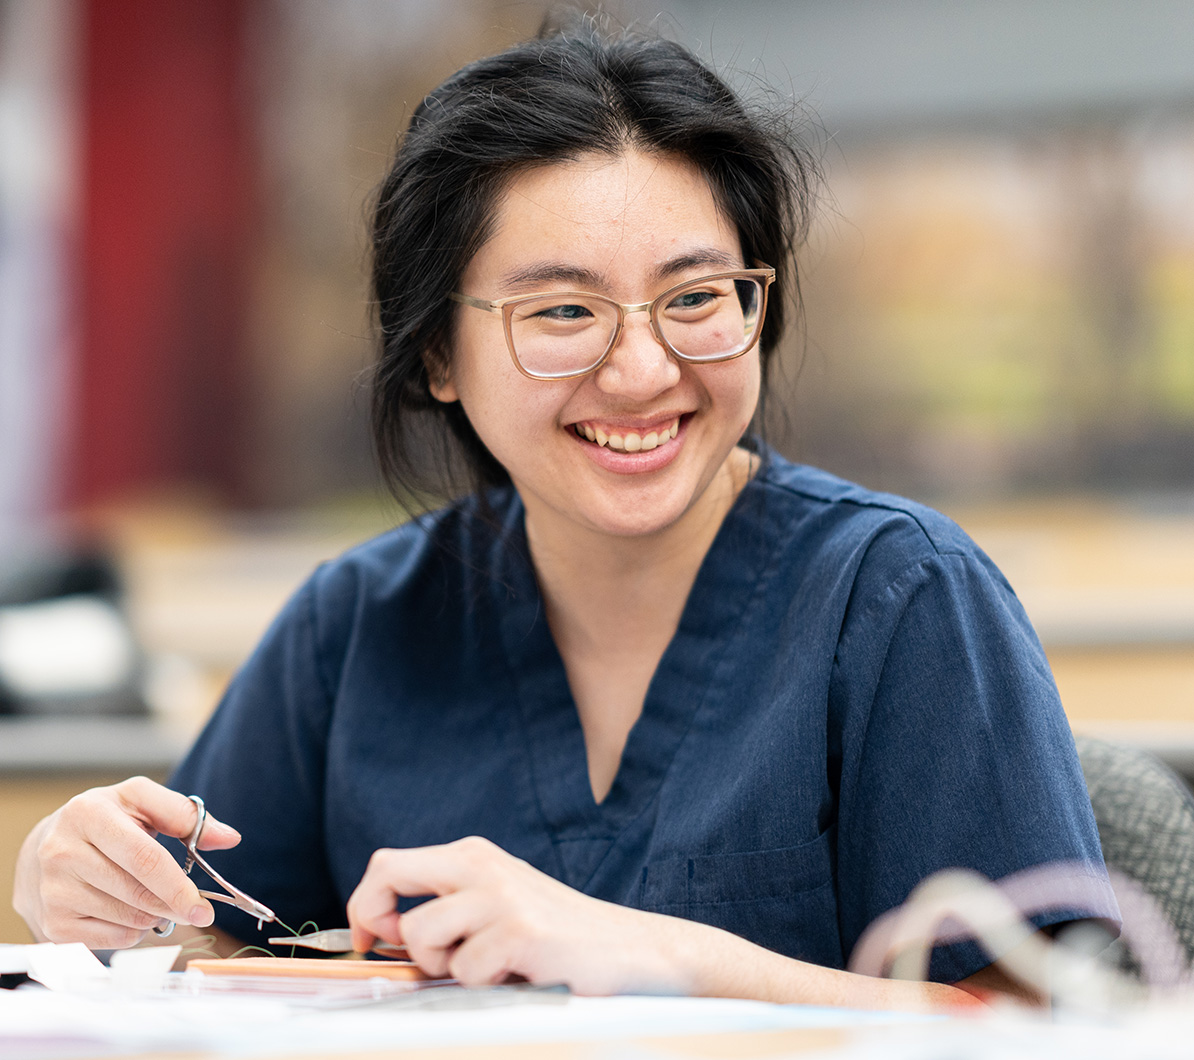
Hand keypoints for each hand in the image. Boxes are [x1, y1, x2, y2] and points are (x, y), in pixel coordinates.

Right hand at [13, 776, 240, 948]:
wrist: (44, 849)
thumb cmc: (107, 821)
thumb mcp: (141, 801)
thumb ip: (186, 815)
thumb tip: (230, 838)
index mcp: (89, 813)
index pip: (144, 858)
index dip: (179, 886)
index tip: (205, 907)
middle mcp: (63, 852)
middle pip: (138, 894)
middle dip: (175, 906)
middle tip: (197, 910)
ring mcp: (53, 892)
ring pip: (129, 919)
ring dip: (154, 916)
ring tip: (151, 896)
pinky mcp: (52, 925)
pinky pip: (113, 940)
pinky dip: (133, 931)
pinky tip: (126, 910)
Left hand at [347, 836, 700, 994]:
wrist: (633, 952)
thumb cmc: (558, 940)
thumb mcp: (498, 905)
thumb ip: (449, 908)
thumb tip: (379, 934)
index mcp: (473, 855)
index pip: (390, 863)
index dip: (365, 904)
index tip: (367, 940)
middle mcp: (481, 864)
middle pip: (389, 873)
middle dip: (374, 918)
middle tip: (396, 952)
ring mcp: (500, 894)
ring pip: (420, 934)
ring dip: (444, 966)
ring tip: (487, 967)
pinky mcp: (519, 929)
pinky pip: (464, 969)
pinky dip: (484, 984)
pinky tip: (518, 974)